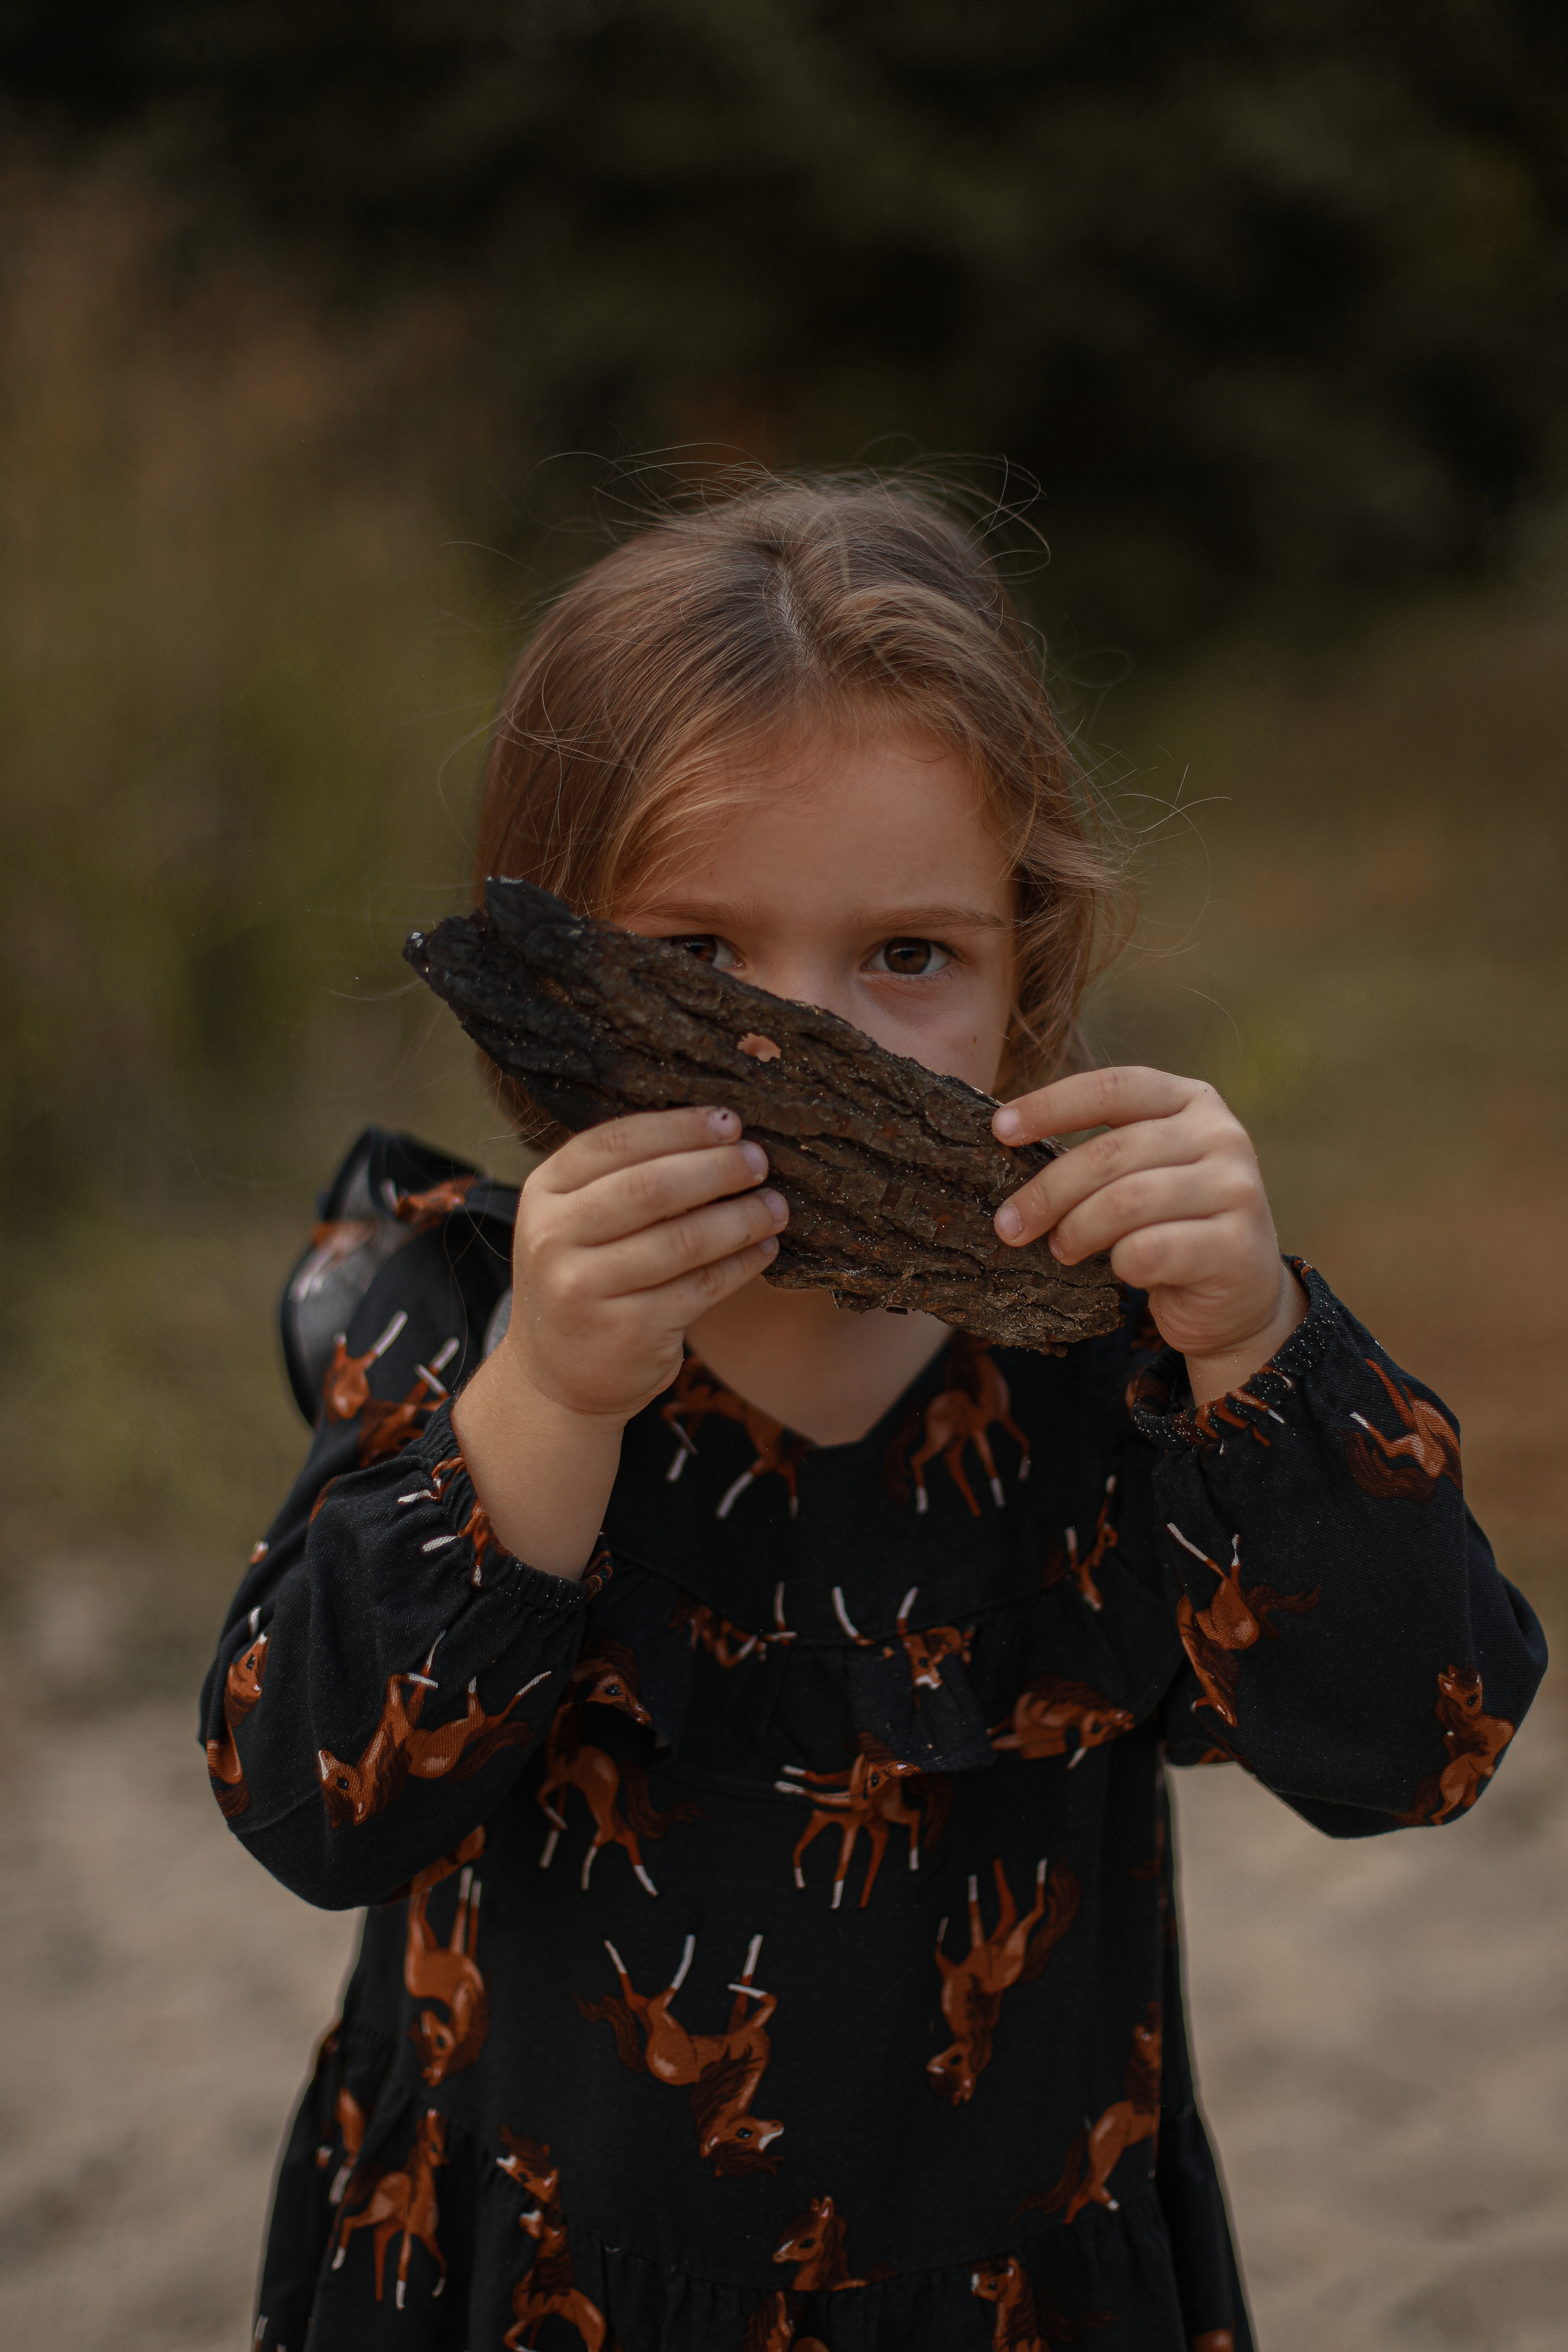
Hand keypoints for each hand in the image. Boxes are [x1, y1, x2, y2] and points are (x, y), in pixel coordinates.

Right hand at [452, 1107, 787, 1577]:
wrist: (555, 1377)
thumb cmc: (583, 1280)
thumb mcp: (576, 1221)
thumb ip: (622, 1178)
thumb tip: (717, 1132)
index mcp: (543, 1193)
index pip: (615, 1142)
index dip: (679, 1128)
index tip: (729, 1122)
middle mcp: (554, 1239)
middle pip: (651, 1187)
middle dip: (717, 1169)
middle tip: (759, 1162)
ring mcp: (587, 1290)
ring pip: (685, 1240)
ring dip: (742, 1218)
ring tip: (776, 1206)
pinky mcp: (629, 1332)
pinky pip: (703, 1286)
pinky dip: (742, 1263)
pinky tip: (765, 1248)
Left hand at [991, 1068, 1305, 1399]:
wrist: (1240, 1293)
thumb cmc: (1170, 1223)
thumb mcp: (1142, 1170)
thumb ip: (1101, 1151)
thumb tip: (1007, 1143)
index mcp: (1192, 1100)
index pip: (1112, 1087)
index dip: (1050, 1105)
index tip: (1000, 1131)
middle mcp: (1222, 1135)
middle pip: (1109, 1153)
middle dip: (1048, 1191)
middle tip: (1010, 1224)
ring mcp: (1236, 1189)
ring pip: (1126, 1202)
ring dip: (1076, 1230)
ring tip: (1061, 1248)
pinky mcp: (1237, 1247)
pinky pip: (1150, 1251)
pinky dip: (1120, 1264)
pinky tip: (1121, 1271)